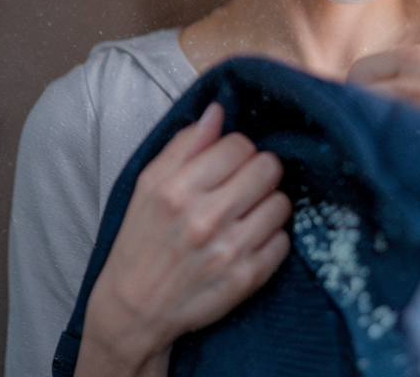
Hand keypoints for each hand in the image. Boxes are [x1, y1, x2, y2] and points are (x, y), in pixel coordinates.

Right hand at [74, 103, 292, 376]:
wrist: (135, 309)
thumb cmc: (140, 241)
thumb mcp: (147, 185)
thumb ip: (184, 145)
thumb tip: (217, 111)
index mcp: (178, 190)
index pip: (239, 145)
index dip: (237, 150)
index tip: (229, 162)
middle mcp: (206, 219)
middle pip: (268, 168)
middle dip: (259, 171)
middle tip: (244, 184)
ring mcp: (230, 251)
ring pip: (281, 203)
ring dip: (267, 203)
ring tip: (246, 213)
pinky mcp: (247, 278)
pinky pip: (284, 241)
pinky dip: (270, 237)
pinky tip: (248, 239)